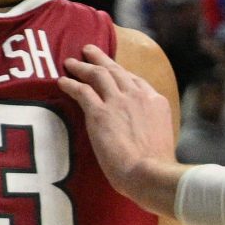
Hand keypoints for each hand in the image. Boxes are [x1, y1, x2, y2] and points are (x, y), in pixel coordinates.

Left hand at [58, 46, 183, 213]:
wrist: (151, 173)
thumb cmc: (157, 167)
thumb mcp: (162, 137)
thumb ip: (150, 126)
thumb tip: (142, 131)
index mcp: (156, 102)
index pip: (135, 80)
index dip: (120, 73)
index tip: (112, 69)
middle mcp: (138, 96)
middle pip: (116, 70)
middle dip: (101, 59)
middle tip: (88, 50)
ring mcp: (118, 102)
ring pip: (97, 75)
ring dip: (82, 67)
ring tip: (70, 62)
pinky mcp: (100, 113)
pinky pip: (81, 91)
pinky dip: (70, 84)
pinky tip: (61, 82)